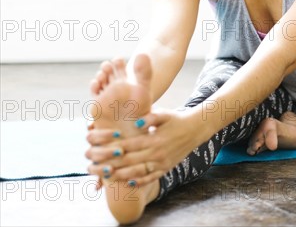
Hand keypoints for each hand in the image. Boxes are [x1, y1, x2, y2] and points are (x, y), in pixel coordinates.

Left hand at [86, 108, 204, 186]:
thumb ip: (151, 117)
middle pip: (131, 161)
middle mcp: (157, 153)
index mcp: (154, 139)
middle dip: (113, 164)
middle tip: (99, 166)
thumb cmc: (176, 120)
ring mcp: (162, 162)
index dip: (115, 149)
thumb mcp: (164, 114)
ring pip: (139, 172)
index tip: (102, 150)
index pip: (130, 146)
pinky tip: (129, 182)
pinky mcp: (166, 168)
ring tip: (109, 176)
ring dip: (123, 175)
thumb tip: (139, 121)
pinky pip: (151, 178)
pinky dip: (140, 181)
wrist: (195, 129)